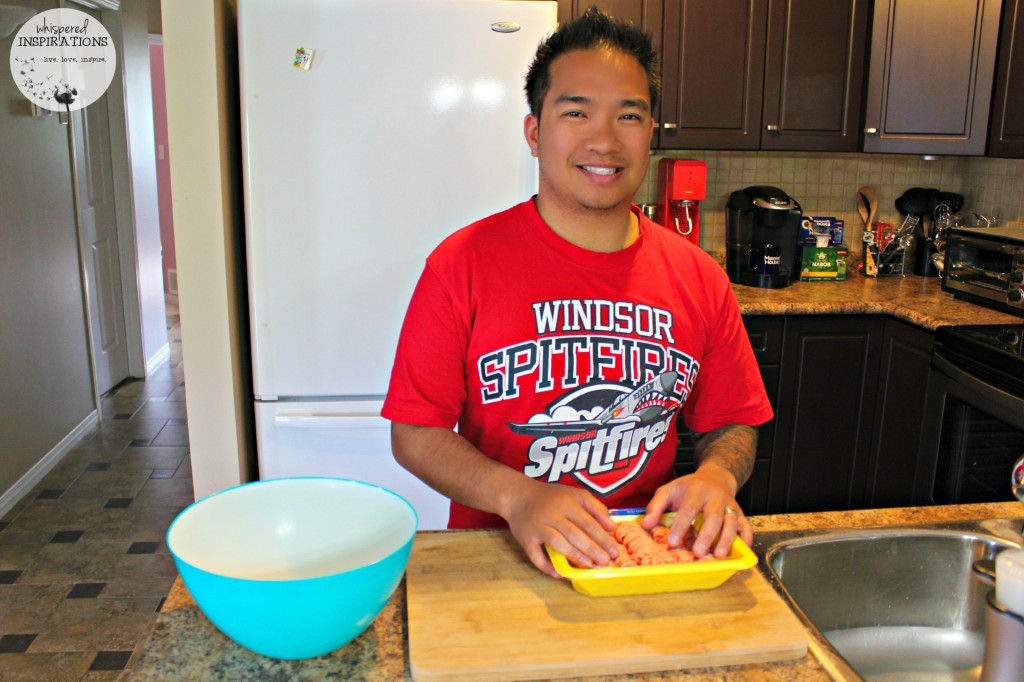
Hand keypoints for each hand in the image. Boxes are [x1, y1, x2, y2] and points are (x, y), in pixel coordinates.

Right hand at [501, 480, 618, 577]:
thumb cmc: (551, 497)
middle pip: (574, 533)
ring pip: (557, 543)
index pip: (587, 522)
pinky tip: (559, 573)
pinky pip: (535, 555)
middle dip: (592, 549)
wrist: (518, 495)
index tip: (615, 552)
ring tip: (589, 566)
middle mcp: (551, 514)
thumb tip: (612, 528)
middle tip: (606, 562)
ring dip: (574, 556)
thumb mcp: (575, 494)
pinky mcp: (525, 539)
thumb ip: (595, 508)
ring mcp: (537, 527)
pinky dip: (546, 566)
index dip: (602, 538)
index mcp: (566, 503)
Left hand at [640, 462, 753, 558]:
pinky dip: (746, 539)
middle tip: (698, 553)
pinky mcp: (740, 513)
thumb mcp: (668, 489)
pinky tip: (741, 551)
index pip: (688, 509)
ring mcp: (730, 505)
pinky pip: (746, 526)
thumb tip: (645, 525)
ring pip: (731, 522)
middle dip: (706, 535)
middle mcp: (715, 498)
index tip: (672, 542)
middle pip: (713, 516)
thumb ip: (655, 506)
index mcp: (696, 491)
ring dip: (726, 540)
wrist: (715, 476)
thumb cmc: (688, 487)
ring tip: (719, 556)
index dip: (680, 526)